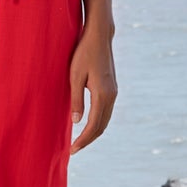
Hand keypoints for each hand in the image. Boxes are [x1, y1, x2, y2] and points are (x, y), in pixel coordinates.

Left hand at [69, 21, 116, 152]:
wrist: (99, 37)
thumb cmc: (83, 54)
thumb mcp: (74, 76)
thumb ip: (76, 99)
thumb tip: (76, 122)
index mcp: (103, 94)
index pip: (93, 125)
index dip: (83, 139)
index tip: (72, 149)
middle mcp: (112, 96)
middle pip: (101, 126)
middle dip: (88, 140)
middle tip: (74, 150)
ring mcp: (114, 92)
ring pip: (105, 120)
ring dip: (93, 133)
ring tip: (79, 141)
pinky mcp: (112, 89)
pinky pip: (106, 112)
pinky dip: (97, 123)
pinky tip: (87, 125)